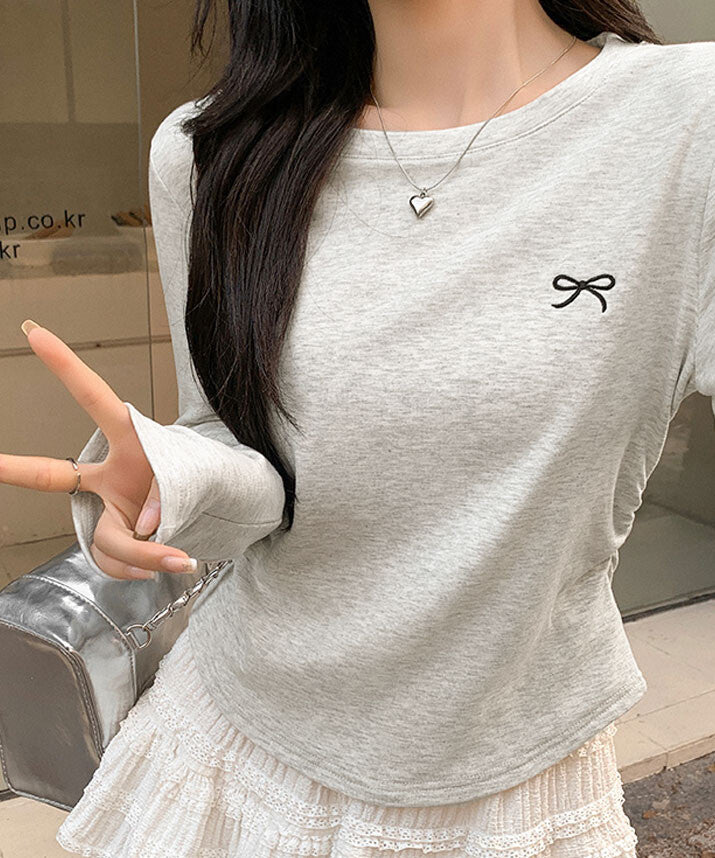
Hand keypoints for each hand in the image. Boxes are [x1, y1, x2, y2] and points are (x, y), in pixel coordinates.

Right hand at [2, 320, 197, 580]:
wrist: (209, 509)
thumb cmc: (196, 479)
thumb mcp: (194, 476)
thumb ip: (166, 499)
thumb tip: (142, 527)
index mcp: (130, 440)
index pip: (95, 399)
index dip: (65, 367)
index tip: (35, 334)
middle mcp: (108, 475)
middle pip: (51, 476)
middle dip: (14, 468)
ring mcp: (106, 508)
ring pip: (106, 541)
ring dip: (143, 556)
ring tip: (180, 559)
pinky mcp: (111, 536)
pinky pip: (114, 561)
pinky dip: (142, 568)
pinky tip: (160, 565)